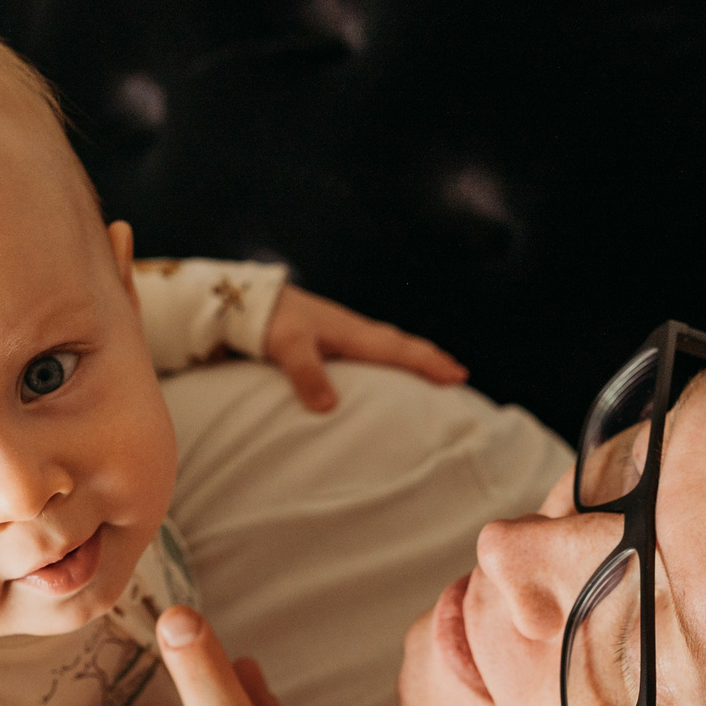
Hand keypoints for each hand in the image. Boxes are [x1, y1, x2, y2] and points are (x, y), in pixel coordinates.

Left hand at [261, 285, 465, 411]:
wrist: (247, 298)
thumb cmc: (268, 321)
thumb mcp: (287, 347)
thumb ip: (307, 374)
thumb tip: (329, 407)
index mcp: (351, 333)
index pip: (399, 350)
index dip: (429, 364)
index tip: (457, 376)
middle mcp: (353, 329)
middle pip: (401, 343)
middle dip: (430, 358)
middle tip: (458, 374)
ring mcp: (342, 328)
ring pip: (387, 342)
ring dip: (411, 354)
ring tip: (430, 366)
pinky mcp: (329, 331)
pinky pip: (371, 343)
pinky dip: (389, 352)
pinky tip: (382, 360)